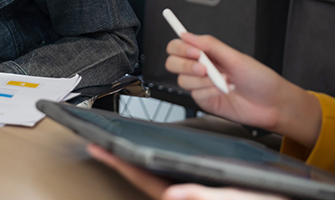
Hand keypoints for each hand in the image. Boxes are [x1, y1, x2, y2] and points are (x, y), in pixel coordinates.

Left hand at [87, 144, 286, 199]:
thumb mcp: (240, 198)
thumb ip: (207, 197)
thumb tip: (173, 195)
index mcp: (187, 198)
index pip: (146, 180)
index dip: (121, 164)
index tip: (98, 147)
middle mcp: (183, 195)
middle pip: (143, 175)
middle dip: (118, 159)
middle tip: (94, 140)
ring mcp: (188, 192)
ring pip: (153, 176)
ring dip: (132, 160)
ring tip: (111, 143)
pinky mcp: (199, 188)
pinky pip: (168, 174)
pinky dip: (152, 161)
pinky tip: (145, 153)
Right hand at [166, 33, 319, 147]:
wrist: (273, 104)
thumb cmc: (261, 80)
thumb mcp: (236, 57)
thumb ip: (210, 45)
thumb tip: (187, 35)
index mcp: (207, 54)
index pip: (179, 46)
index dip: (180, 47)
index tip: (193, 51)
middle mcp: (201, 68)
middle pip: (173, 63)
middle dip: (185, 65)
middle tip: (203, 67)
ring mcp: (202, 85)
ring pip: (182, 80)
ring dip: (203, 80)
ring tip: (223, 81)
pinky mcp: (205, 101)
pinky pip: (195, 94)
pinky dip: (209, 91)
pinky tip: (224, 91)